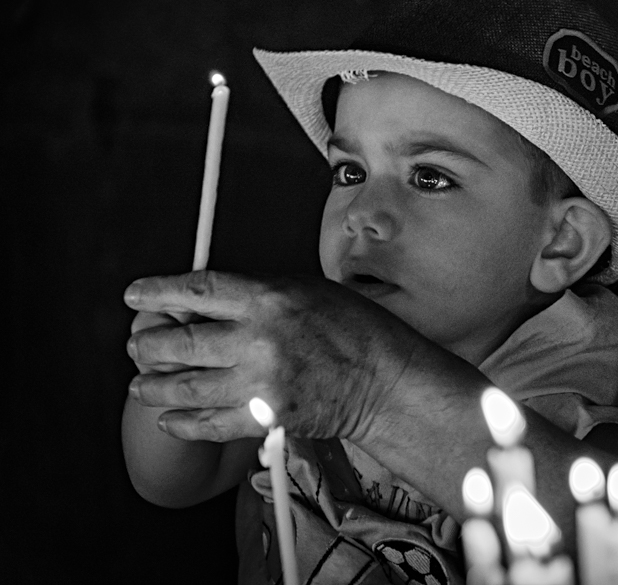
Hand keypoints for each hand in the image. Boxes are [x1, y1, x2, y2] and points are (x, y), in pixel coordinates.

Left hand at [124, 270, 425, 442]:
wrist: (385, 378)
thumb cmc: (352, 329)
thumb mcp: (304, 289)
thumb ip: (255, 293)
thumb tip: (205, 300)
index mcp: (267, 298)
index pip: (194, 291)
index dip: (156, 293)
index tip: (135, 297)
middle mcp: (258, 338)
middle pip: (178, 343)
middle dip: (147, 347)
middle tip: (138, 348)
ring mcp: (259, 382)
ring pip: (184, 388)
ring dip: (155, 388)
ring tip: (142, 386)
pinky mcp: (265, 418)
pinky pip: (208, 424)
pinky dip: (183, 423)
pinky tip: (172, 418)